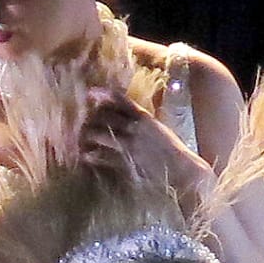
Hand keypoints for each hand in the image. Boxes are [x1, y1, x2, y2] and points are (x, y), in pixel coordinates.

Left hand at [78, 85, 210, 198]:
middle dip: (90, 119)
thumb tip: (129, 119)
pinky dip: (91, 155)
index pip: (122, 101)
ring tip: (80, 141)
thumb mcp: (160, 131)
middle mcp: (135, 128)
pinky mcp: (125, 162)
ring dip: (86, 137)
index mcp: (145, 118)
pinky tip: (85, 156)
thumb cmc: (173, 152)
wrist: (183, 170)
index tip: (90, 92)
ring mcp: (129, 145)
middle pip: (104, 116)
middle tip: (81, 124)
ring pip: (99, 135)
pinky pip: (102, 157)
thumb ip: (144, 124)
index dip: (105, 94)